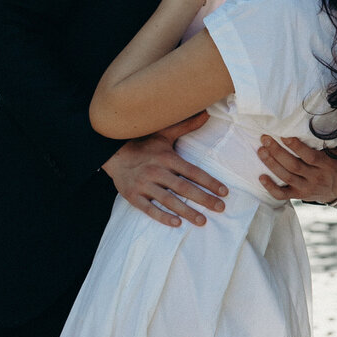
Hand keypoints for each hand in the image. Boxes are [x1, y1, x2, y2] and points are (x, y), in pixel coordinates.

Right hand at [102, 113, 226, 227]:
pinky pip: (148, 209)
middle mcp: (156, 171)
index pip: (192, 171)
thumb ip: (185, 125)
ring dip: (186, 211)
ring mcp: (143, 185)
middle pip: (183, 187)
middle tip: (221, 208)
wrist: (113, 154)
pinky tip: (176, 223)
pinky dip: (162, 217)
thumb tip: (206, 113)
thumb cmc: (144, 145)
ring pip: (168, 200)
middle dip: (203, 198)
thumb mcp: (163, 134)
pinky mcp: (133, 196)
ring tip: (202, 221)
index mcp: (166, 157)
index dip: (209, 182)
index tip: (224, 192)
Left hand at [258, 135, 336, 205]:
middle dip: (277, 152)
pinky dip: (271, 188)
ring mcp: (306, 188)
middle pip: (294, 166)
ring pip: (286, 177)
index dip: (296, 147)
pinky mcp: (298, 195)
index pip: (310, 156)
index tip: (284, 135)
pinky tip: (261, 177)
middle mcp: (316, 178)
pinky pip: (282, 195)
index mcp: (327, 166)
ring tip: (261, 150)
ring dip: (271, 164)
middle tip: (265, 139)